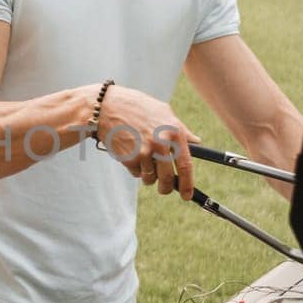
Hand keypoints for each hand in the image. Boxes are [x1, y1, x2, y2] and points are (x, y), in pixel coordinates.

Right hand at [95, 84, 198, 199]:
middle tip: (164, 189)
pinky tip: (130, 152)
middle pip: (167, 178)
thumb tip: (196, 142)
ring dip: (147, 174)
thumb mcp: (163, 112)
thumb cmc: (137, 107)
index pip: (186, 165)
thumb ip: (181, 129)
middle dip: (166, 187)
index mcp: (174, 132)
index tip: (187, 195)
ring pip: (150, 177)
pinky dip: (135, 168)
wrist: (106, 107)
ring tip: (141, 158)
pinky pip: (136, 173)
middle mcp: (161, 143)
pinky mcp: (129, 158)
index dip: (188, 184)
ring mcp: (144, 152)